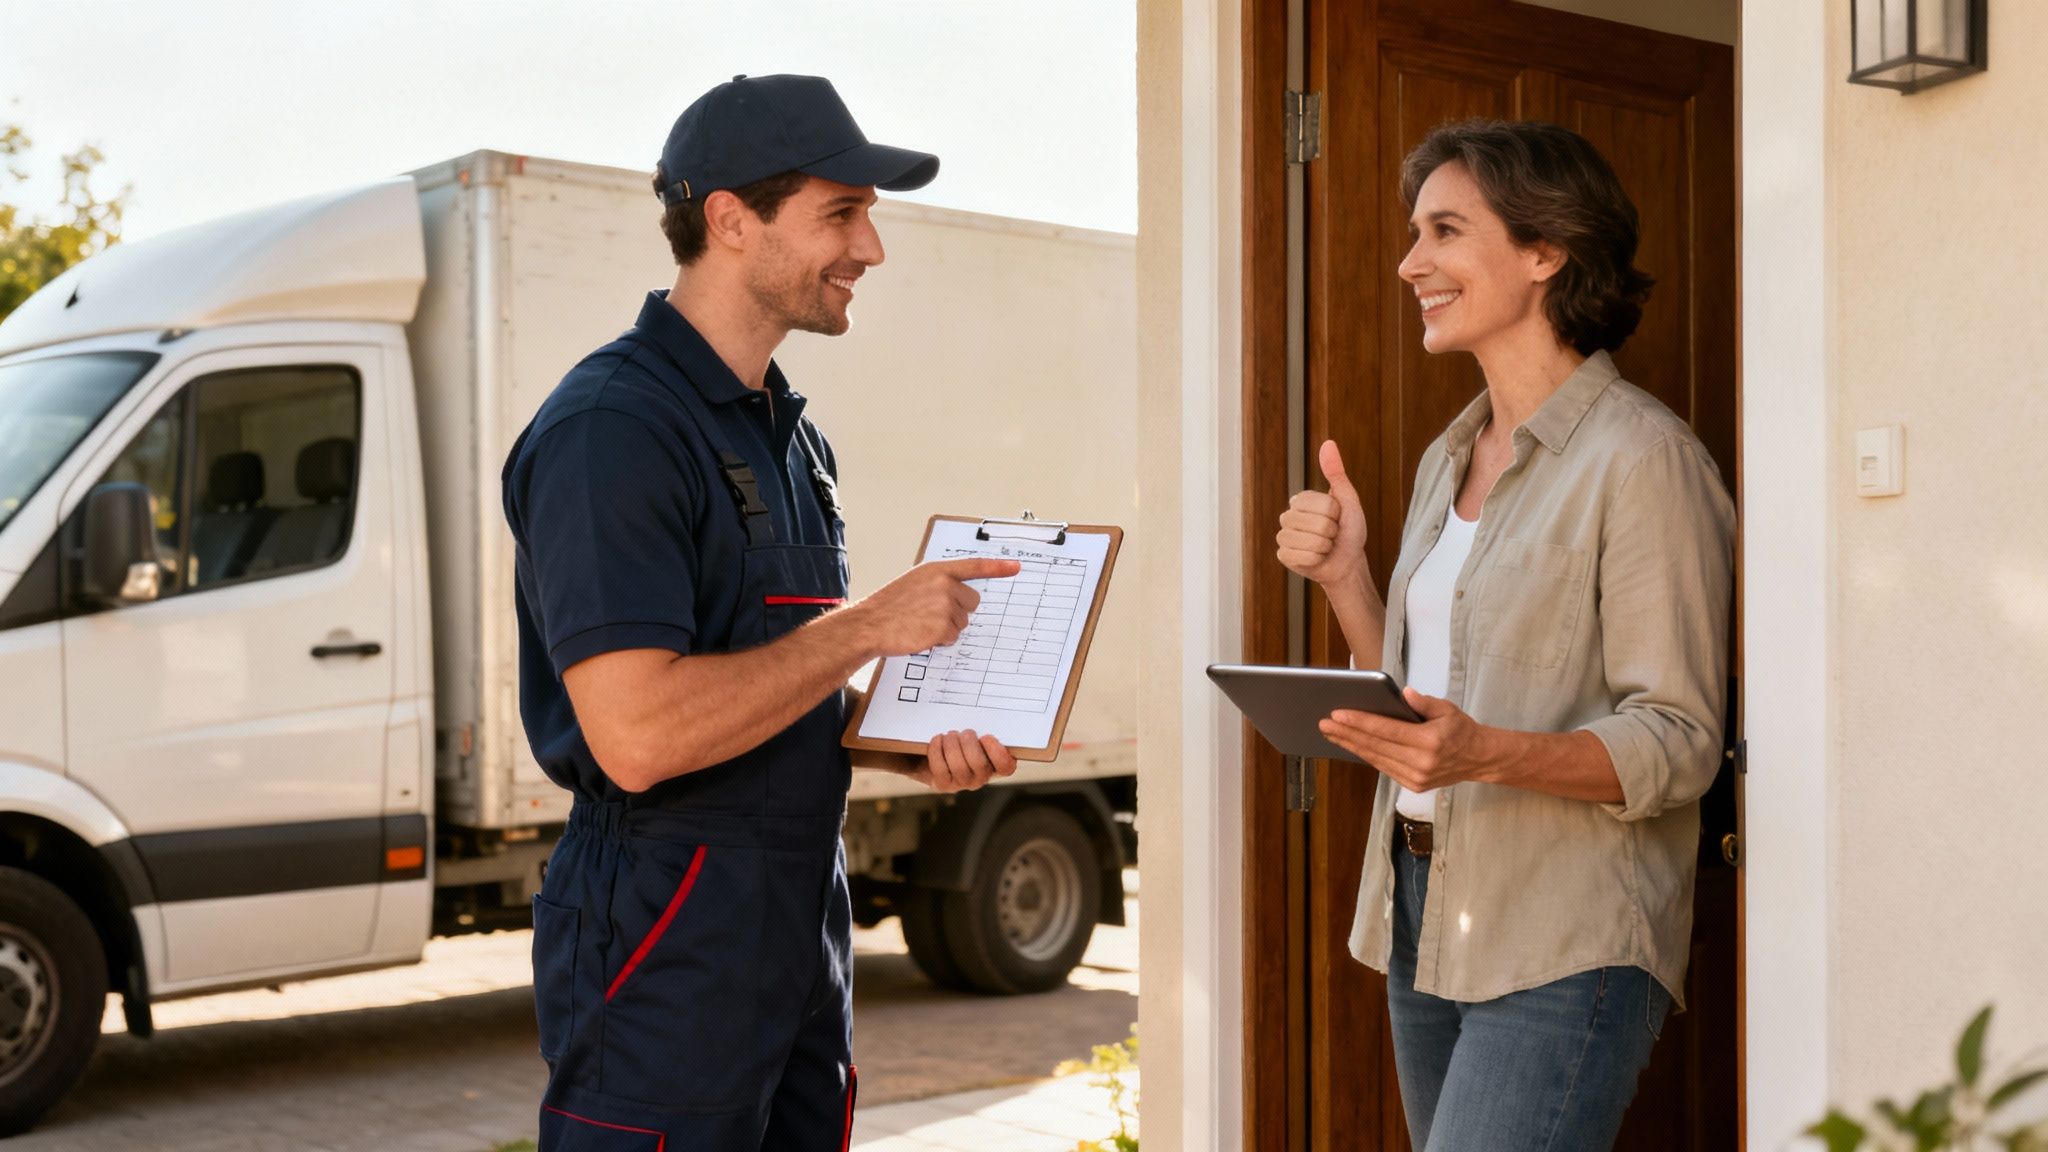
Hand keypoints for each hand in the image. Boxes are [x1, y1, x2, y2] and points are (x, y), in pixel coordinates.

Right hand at [850, 557, 1020, 656]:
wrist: (869, 624)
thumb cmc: (889, 606)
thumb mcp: (914, 583)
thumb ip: (938, 584)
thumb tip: (958, 595)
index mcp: (936, 570)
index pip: (974, 566)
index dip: (997, 568)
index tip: (1016, 568)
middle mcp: (944, 584)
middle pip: (972, 602)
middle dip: (957, 611)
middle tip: (930, 614)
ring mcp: (945, 605)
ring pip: (962, 622)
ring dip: (945, 628)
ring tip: (920, 624)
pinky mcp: (943, 626)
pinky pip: (953, 638)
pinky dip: (939, 640)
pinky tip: (920, 634)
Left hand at [908, 730, 1017, 793]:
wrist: (935, 752)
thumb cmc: (961, 738)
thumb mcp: (975, 732)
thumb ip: (982, 728)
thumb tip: (989, 711)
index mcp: (995, 763)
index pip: (1006, 767)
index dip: (998, 752)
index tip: (987, 737)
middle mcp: (981, 777)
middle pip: (979, 764)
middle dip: (968, 743)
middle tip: (964, 733)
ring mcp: (963, 783)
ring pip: (959, 767)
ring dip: (952, 744)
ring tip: (950, 735)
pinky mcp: (944, 785)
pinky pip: (941, 769)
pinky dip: (937, 750)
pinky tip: (938, 740)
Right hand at [1276, 440, 1368, 585]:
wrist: (1348, 562)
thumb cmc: (1349, 530)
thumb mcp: (1348, 500)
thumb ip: (1336, 472)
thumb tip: (1328, 443)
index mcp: (1301, 500)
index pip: (1321, 504)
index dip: (1336, 513)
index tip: (1337, 518)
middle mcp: (1288, 516)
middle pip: (1317, 523)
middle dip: (1332, 532)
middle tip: (1332, 535)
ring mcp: (1284, 537)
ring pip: (1310, 541)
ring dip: (1325, 547)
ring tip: (1325, 546)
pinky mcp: (1284, 556)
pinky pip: (1302, 557)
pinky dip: (1317, 560)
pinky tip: (1316, 558)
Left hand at [1318, 687, 1496, 791]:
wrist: (1480, 759)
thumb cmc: (1461, 730)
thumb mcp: (1447, 709)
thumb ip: (1424, 702)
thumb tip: (1403, 693)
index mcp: (1429, 742)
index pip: (1385, 730)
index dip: (1359, 722)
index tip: (1337, 714)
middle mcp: (1421, 763)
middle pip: (1375, 746)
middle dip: (1346, 733)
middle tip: (1324, 723)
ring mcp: (1416, 777)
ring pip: (1375, 759)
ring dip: (1351, 746)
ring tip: (1332, 733)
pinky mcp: (1413, 784)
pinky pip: (1383, 767)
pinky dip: (1366, 755)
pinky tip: (1351, 745)